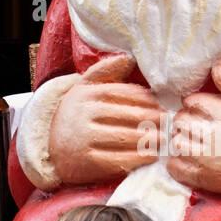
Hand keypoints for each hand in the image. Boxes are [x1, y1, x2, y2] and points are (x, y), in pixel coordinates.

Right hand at [50, 54, 163, 183]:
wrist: (52, 147)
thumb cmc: (79, 113)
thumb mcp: (86, 88)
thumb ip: (106, 71)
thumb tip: (128, 58)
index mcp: (88, 93)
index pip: (126, 93)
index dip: (147, 100)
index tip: (160, 106)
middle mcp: (85, 114)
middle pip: (130, 115)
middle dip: (153, 119)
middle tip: (167, 123)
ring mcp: (85, 139)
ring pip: (126, 137)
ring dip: (150, 139)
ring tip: (162, 138)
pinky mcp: (88, 162)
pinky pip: (119, 159)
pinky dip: (139, 157)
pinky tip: (150, 155)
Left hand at [168, 65, 220, 195]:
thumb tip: (214, 69)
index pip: (192, 101)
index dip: (193, 103)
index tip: (199, 108)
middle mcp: (212, 136)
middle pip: (181, 121)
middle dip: (184, 119)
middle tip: (193, 124)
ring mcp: (208, 159)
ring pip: (177, 143)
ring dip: (179, 139)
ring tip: (189, 140)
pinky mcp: (206, 178)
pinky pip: (178, 169)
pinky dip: (175, 163)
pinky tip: (184, 158)